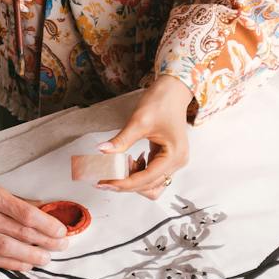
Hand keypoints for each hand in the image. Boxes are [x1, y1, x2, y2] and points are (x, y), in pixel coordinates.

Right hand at [0, 161, 67, 270]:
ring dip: (33, 256)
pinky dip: (12, 263)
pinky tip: (25, 264)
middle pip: (22, 233)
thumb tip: (38, 209)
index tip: (61, 230)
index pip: (27, 214)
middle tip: (62, 245)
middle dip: (47, 241)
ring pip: (9, 249)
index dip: (48, 225)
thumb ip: (11, 200)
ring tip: (47, 258)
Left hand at [97, 77, 193, 197]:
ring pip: (151, 185)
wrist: (172, 91)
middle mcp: (177, 163)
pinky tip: (129, 159)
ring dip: (134, 180)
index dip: (123, 183)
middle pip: (149, 186)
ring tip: (120, 164)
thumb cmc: (160, 102)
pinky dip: (138, 172)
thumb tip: (102, 151)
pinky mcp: (167, 158)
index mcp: (174, 156)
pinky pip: (152, 174)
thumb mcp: (139, 121)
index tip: (104, 183)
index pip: (146, 179)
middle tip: (105, 176)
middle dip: (126, 183)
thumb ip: (121, 140)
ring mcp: (173, 162)